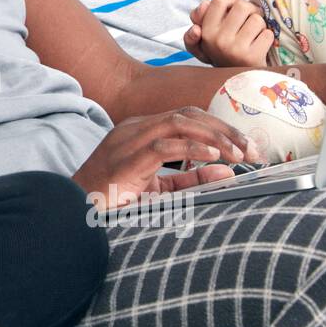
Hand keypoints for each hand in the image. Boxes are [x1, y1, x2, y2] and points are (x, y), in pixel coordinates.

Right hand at [72, 107, 260, 208]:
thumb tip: (227, 170)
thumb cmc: (112, 200)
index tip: (248, 146)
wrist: (73, 211)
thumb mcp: (159, 189)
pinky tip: (213, 157)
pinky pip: (163, 147)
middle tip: (252, 149)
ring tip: (237, 152)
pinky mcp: (125, 160)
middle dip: (223, 128)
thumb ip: (190, 179)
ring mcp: (128, 141)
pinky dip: (192, 149)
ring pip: (178, 123)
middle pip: (188, 115)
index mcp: (141, 131)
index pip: (188, 117)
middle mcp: (135, 128)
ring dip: (213, 136)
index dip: (221, 127)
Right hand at [184, 0, 273, 67]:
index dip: (231, 1)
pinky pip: (268, 34)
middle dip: (250, 11)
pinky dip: (267, 38)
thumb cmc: (222, 54)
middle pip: (242, 6)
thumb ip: (199, 18)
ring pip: (257, 19)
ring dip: (260, 25)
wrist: (236, 81)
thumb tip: (204, 5)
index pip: (219, 1)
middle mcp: (217, 40)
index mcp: (205, 32)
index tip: (235, 10)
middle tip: (249, 21)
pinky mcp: (251, 57)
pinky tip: (259, 46)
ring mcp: (235, 49)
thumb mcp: (203, 38)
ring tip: (253, 35)